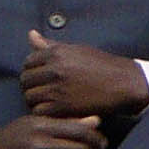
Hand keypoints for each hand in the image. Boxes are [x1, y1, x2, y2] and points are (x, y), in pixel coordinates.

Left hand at [22, 32, 148, 123]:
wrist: (123, 83)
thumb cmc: (100, 65)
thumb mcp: (76, 50)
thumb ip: (50, 45)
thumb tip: (30, 35)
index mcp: (56, 53)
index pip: (28, 62)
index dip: (33, 71)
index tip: (42, 78)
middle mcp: (55, 69)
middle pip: (26, 80)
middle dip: (31, 86)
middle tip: (42, 92)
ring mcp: (58, 88)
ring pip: (30, 97)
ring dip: (36, 101)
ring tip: (48, 102)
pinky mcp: (63, 107)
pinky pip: (39, 112)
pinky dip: (44, 113)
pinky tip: (54, 111)